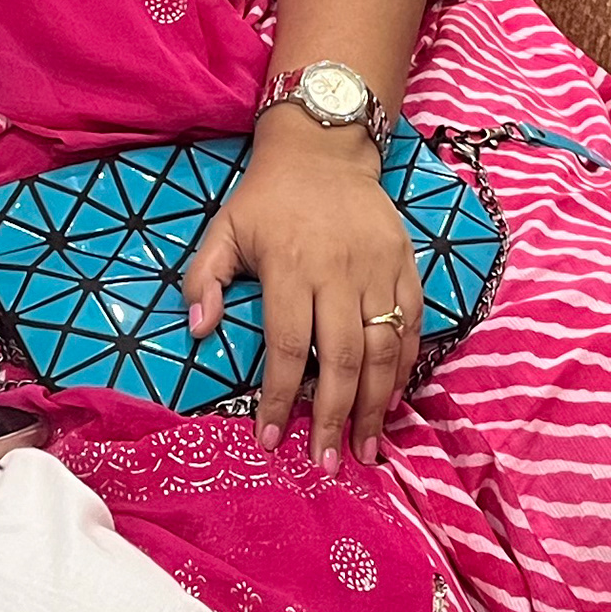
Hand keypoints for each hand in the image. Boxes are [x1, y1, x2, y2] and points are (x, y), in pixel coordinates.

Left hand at [181, 117, 419, 465]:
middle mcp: (339, 271)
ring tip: (367, 448)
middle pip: (341, 358)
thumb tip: (198, 331)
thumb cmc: (267, 198)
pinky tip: (393, 398)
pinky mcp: (406, 264)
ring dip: (376, 404)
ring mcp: (378, 268)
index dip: (281, 399)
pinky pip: (412, 323)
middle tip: (327, 462)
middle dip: (334, 417)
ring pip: (382, 348)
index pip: (288, 347)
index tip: (271, 440)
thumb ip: (204, 279)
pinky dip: (404, 365)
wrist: (324, 149)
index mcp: (290, 266)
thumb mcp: (224, 229)